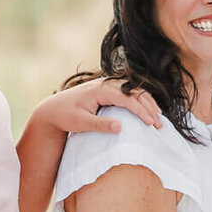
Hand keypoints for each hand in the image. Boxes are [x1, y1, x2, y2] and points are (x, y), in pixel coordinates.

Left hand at [30, 79, 163, 137]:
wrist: (52, 109)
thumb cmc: (65, 116)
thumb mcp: (80, 123)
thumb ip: (100, 124)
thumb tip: (120, 127)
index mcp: (100, 90)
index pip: (128, 99)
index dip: (142, 111)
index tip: (152, 123)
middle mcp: (105, 83)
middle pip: (134, 92)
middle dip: (149, 107)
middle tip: (159, 124)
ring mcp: (106, 84)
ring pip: (133, 90)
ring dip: (147, 102)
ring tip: (158, 117)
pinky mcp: (106, 89)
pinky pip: (128, 91)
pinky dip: (139, 99)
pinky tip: (147, 109)